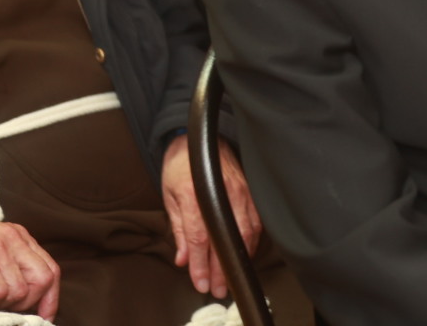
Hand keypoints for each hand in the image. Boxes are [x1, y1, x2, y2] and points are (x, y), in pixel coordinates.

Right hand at [0, 220, 60, 320]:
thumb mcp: (0, 248)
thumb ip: (19, 264)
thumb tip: (37, 297)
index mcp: (23, 237)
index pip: (51, 269)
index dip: (52, 297)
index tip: (46, 315)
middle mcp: (15, 240)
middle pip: (42, 280)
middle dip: (30, 302)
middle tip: (9, 305)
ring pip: (20, 291)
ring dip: (4, 303)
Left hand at [161, 134, 263, 298]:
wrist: (197, 137)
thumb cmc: (180, 166)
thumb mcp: (170, 196)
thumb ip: (179, 228)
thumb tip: (182, 258)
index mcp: (194, 195)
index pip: (199, 238)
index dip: (200, 264)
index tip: (201, 283)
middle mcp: (221, 192)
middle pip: (225, 239)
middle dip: (222, 268)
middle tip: (219, 288)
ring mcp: (240, 189)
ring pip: (245, 231)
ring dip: (239, 257)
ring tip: (232, 275)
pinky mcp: (251, 188)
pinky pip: (256, 219)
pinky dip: (252, 239)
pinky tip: (245, 251)